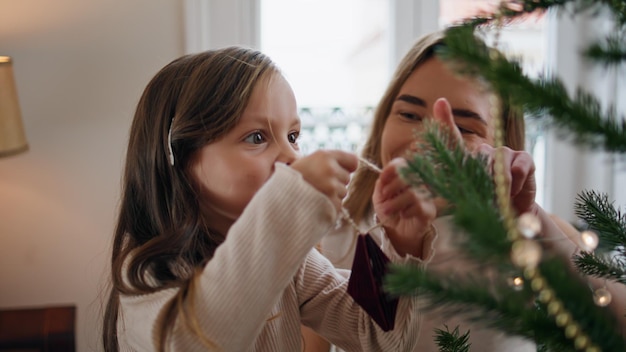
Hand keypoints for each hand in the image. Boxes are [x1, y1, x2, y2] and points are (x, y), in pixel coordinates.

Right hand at [290, 150, 357, 211]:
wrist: (278, 199)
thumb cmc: (293, 179)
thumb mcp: (309, 161)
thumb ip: (329, 161)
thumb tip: (354, 165)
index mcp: (325, 156)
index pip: (353, 160)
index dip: (347, 166)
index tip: (340, 170)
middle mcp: (330, 169)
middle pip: (347, 178)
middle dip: (336, 182)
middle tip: (318, 184)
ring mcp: (332, 188)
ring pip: (343, 192)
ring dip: (333, 194)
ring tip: (315, 193)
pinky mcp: (332, 204)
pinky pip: (338, 205)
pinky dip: (329, 206)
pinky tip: (315, 202)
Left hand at [372, 158, 435, 256]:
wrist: (397, 231)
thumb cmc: (390, 210)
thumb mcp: (379, 197)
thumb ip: (381, 185)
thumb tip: (383, 177)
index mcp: (405, 176)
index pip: (402, 163)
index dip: (391, 169)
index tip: (382, 180)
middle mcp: (418, 183)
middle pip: (409, 175)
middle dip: (392, 186)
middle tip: (385, 196)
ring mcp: (426, 196)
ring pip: (412, 193)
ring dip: (395, 203)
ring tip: (388, 210)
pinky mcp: (429, 210)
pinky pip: (419, 206)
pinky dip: (406, 211)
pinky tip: (403, 214)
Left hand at [433, 97, 537, 215]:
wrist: (510, 218)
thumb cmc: (485, 207)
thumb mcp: (468, 200)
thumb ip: (463, 188)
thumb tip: (463, 171)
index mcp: (466, 161)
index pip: (453, 137)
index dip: (446, 120)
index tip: (440, 103)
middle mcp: (484, 152)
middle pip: (481, 156)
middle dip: (484, 180)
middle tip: (487, 198)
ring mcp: (504, 153)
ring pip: (500, 163)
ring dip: (501, 187)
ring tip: (501, 199)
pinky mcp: (524, 158)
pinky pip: (518, 168)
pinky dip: (517, 185)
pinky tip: (515, 192)